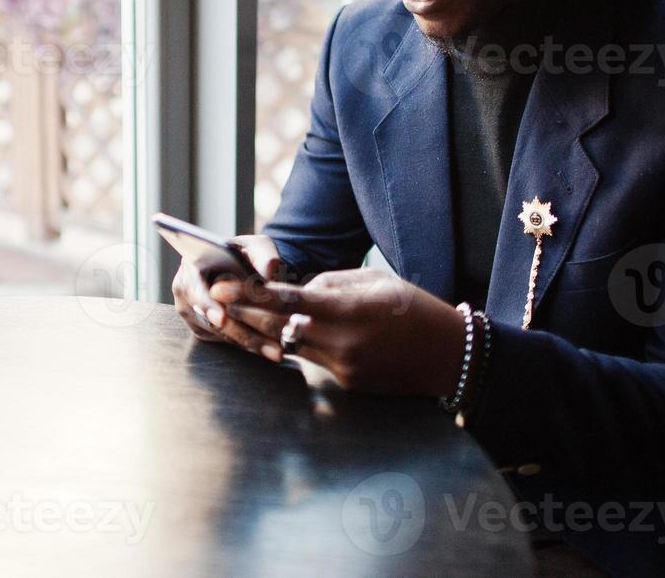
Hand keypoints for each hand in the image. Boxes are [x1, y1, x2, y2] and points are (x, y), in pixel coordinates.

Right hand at [171, 234, 283, 359]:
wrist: (240, 267)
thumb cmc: (246, 253)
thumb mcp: (257, 246)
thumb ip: (264, 255)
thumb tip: (271, 269)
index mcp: (191, 264)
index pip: (195, 288)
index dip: (208, 305)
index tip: (222, 320)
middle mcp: (185, 289)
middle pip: (208, 318)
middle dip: (240, 332)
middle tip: (268, 347)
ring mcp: (191, 311)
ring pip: (218, 332)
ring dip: (247, 342)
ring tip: (276, 350)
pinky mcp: (201, 328)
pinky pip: (222, 340)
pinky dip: (245, 343)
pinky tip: (268, 347)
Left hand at [214, 267, 467, 395]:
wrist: (448, 356)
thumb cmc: (414, 308)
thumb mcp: (376, 280)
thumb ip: (332, 283)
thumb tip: (299, 289)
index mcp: (348, 310)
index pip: (287, 300)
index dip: (250, 293)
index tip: (222, 286)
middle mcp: (340, 342)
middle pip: (279, 327)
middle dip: (245, 313)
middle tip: (215, 299)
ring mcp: (342, 367)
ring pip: (291, 345)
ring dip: (267, 331)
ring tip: (239, 315)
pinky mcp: (346, 383)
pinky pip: (314, 360)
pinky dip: (300, 345)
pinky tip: (285, 334)